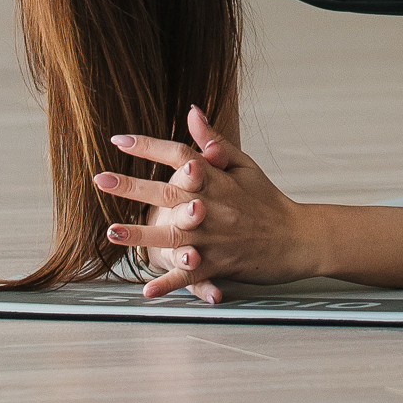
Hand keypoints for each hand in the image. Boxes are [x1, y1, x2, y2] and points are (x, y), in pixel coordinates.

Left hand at [97, 107, 318, 301]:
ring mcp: (216, 238)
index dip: (149, 147)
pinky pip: (191, 276)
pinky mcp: (220, 264)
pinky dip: (170, 283)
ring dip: (141, 234)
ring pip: (174, 236)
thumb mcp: (245, 166)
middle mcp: (215, 206)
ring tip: (112, 232)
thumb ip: (215, 142)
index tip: (119, 141)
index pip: (180, 156)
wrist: (300, 238)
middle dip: (133, 187)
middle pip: (169, 193)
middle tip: (102, 179)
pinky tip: (147, 290)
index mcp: (219, 180)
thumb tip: (192, 111)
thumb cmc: (269, 201)